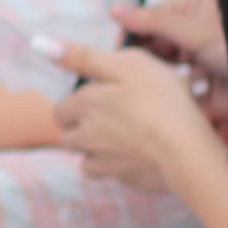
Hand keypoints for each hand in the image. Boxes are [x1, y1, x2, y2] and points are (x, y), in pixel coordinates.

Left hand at [51, 40, 219, 192]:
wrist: (186, 148)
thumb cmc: (159, 98)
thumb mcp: (124, 64)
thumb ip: (83, 57)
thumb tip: (41, 45)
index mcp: (84, 106)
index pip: (60, 111)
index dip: (75, 105)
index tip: (95, 101)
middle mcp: (86, 138)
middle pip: (69, 138)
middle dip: (81, 131)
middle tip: (111, 119)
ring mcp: (106, 164)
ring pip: (88, 162)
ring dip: (97, 152)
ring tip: (124, 140)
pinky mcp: (128, 181)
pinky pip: (115, 175)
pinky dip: (121, 168)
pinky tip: (140, 156)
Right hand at [112, 0, 227, 79]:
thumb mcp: (191, 30)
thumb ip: (152, 21)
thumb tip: (114, 9)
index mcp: (196, 6)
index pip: (154, 16)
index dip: (134, 31)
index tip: (117, 49)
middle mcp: (198, 28)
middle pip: (159, 40)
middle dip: (144, 54)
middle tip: (126, 69)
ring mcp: (203, 55)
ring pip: (167, 64)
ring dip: (156, 73)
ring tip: (143, 83)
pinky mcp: (207, 81)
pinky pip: (180, 85)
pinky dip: (171, 90)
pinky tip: (163, 95)